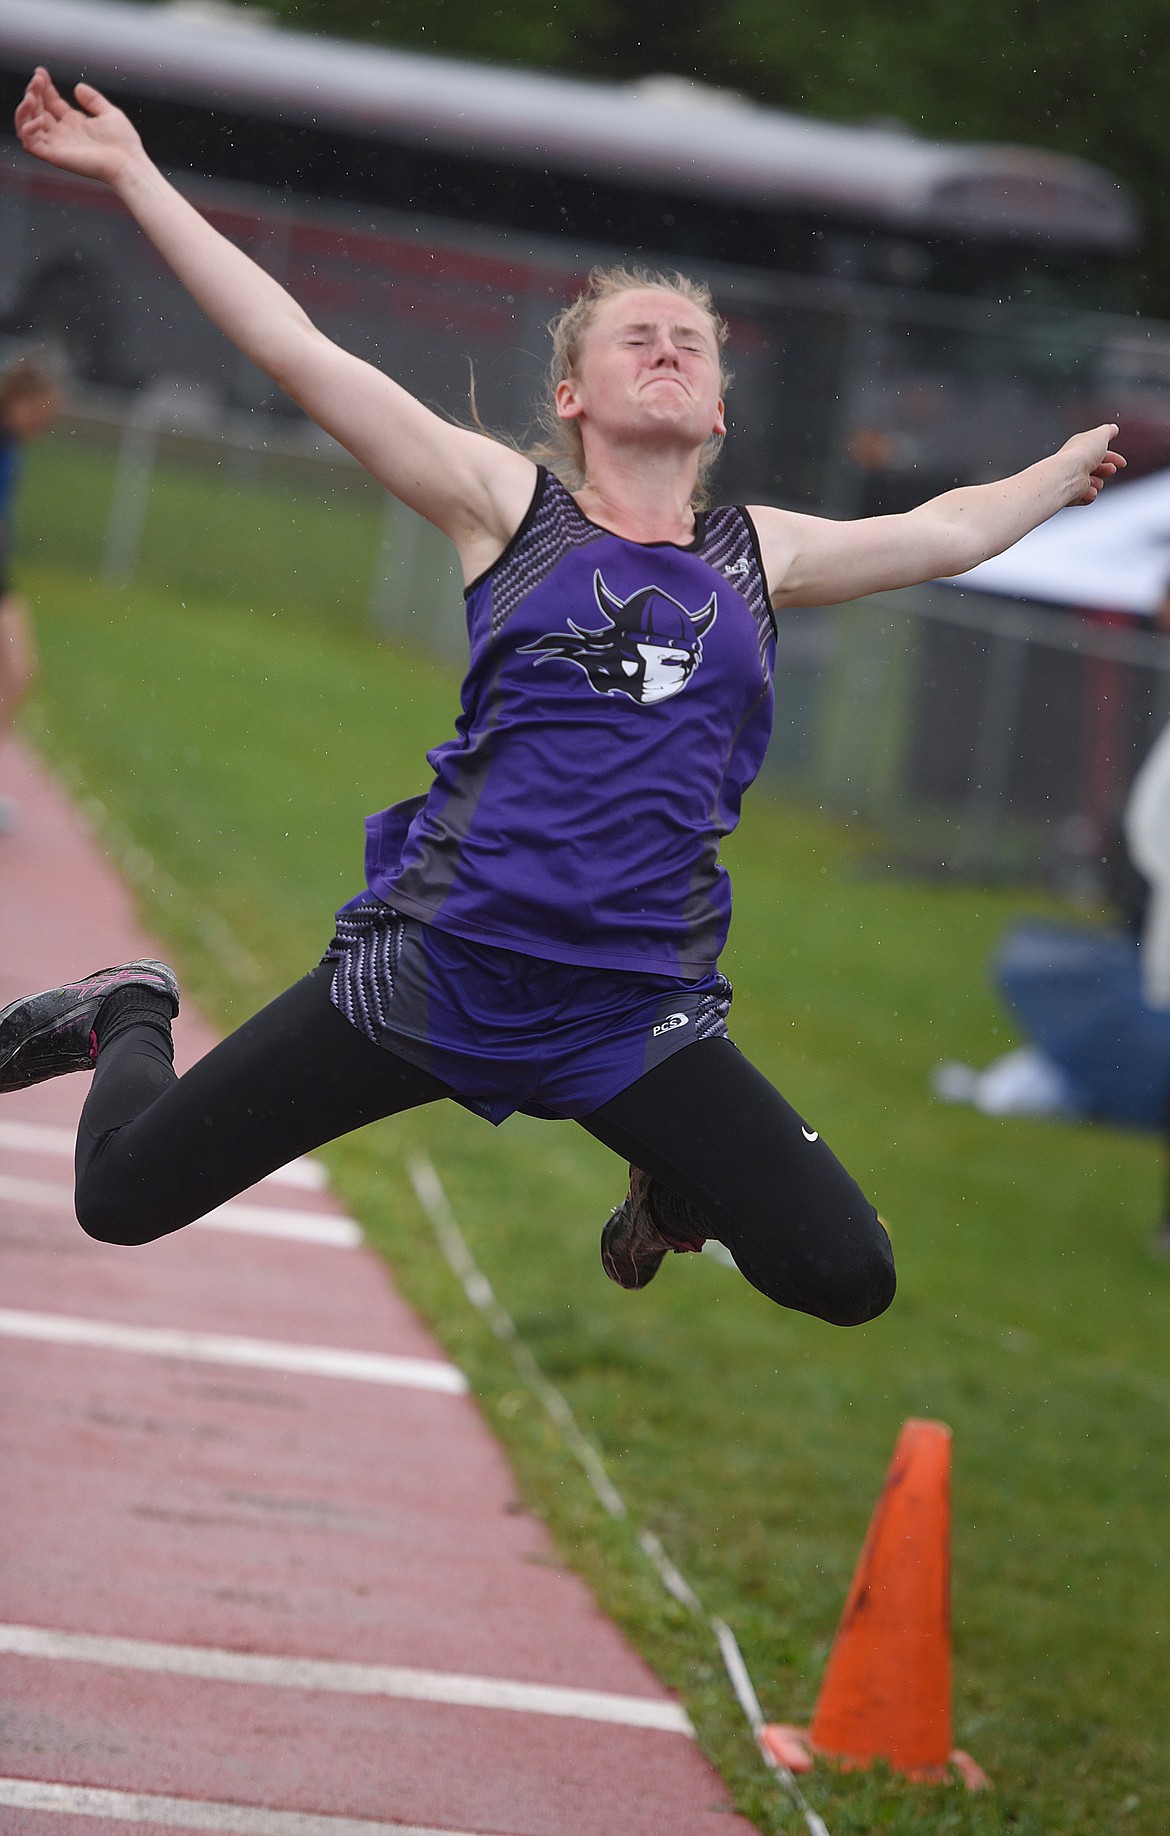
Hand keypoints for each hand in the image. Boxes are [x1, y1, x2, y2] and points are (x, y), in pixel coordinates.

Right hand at [15, 67, 143, 187]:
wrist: (128, 163)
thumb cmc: (124, 143)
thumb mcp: (109, 113)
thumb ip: (93, 100)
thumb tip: (78, 87)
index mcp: (74, 122)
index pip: (50, 102)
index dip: (43, 87)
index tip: (41, 72)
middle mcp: (63, 133)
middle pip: (37, 110)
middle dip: (33, 92)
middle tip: (37, 79)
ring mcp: (57, 144)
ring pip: (28, 125)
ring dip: (24, 109)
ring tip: (32, 96)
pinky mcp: (55, 156)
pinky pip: (30, 143)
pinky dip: (27, 129)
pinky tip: (40, 118)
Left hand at [1062, 424, 1125, 505]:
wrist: (1068, 475)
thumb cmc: (1081, 455)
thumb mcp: (1100, 435)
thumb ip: (1108, 431)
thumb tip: (1113, 428)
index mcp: (1081, 448)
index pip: (1098, 452)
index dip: (1112, 457)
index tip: (1121, 462)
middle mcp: (1075, 463)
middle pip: (1096, 468)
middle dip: (1106, 470)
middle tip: (1110, 470)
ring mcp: (1073, 478)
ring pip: (1092, 483)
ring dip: (1098, 483)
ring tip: (1097, 481)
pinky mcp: (1072, 492)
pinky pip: (1086, 496)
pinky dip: (1090, 494)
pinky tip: (1090, 491)